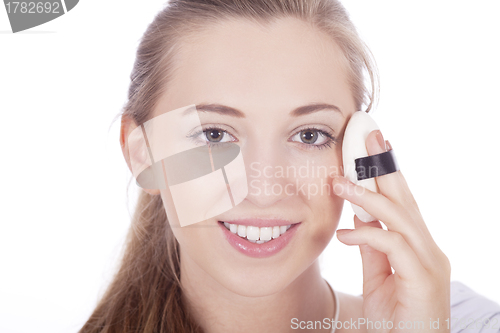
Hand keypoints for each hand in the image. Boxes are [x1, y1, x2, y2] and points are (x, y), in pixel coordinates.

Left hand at [332, 130, 450, 332]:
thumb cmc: (395, 317)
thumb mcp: (377, 276)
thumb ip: (371, 248)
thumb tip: (357, 220)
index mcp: (417, 245)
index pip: (401, 201)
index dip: (386, 173)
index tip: (372, 147)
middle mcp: (428, 249)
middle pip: (404, 199)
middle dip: (385, 165)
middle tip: (367, 136)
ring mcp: (429, 263)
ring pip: (399, 217)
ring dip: (368, 196)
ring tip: (340, 181)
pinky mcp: (423, 279)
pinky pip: (393, 246)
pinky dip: (367, 235)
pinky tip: (344, 234)